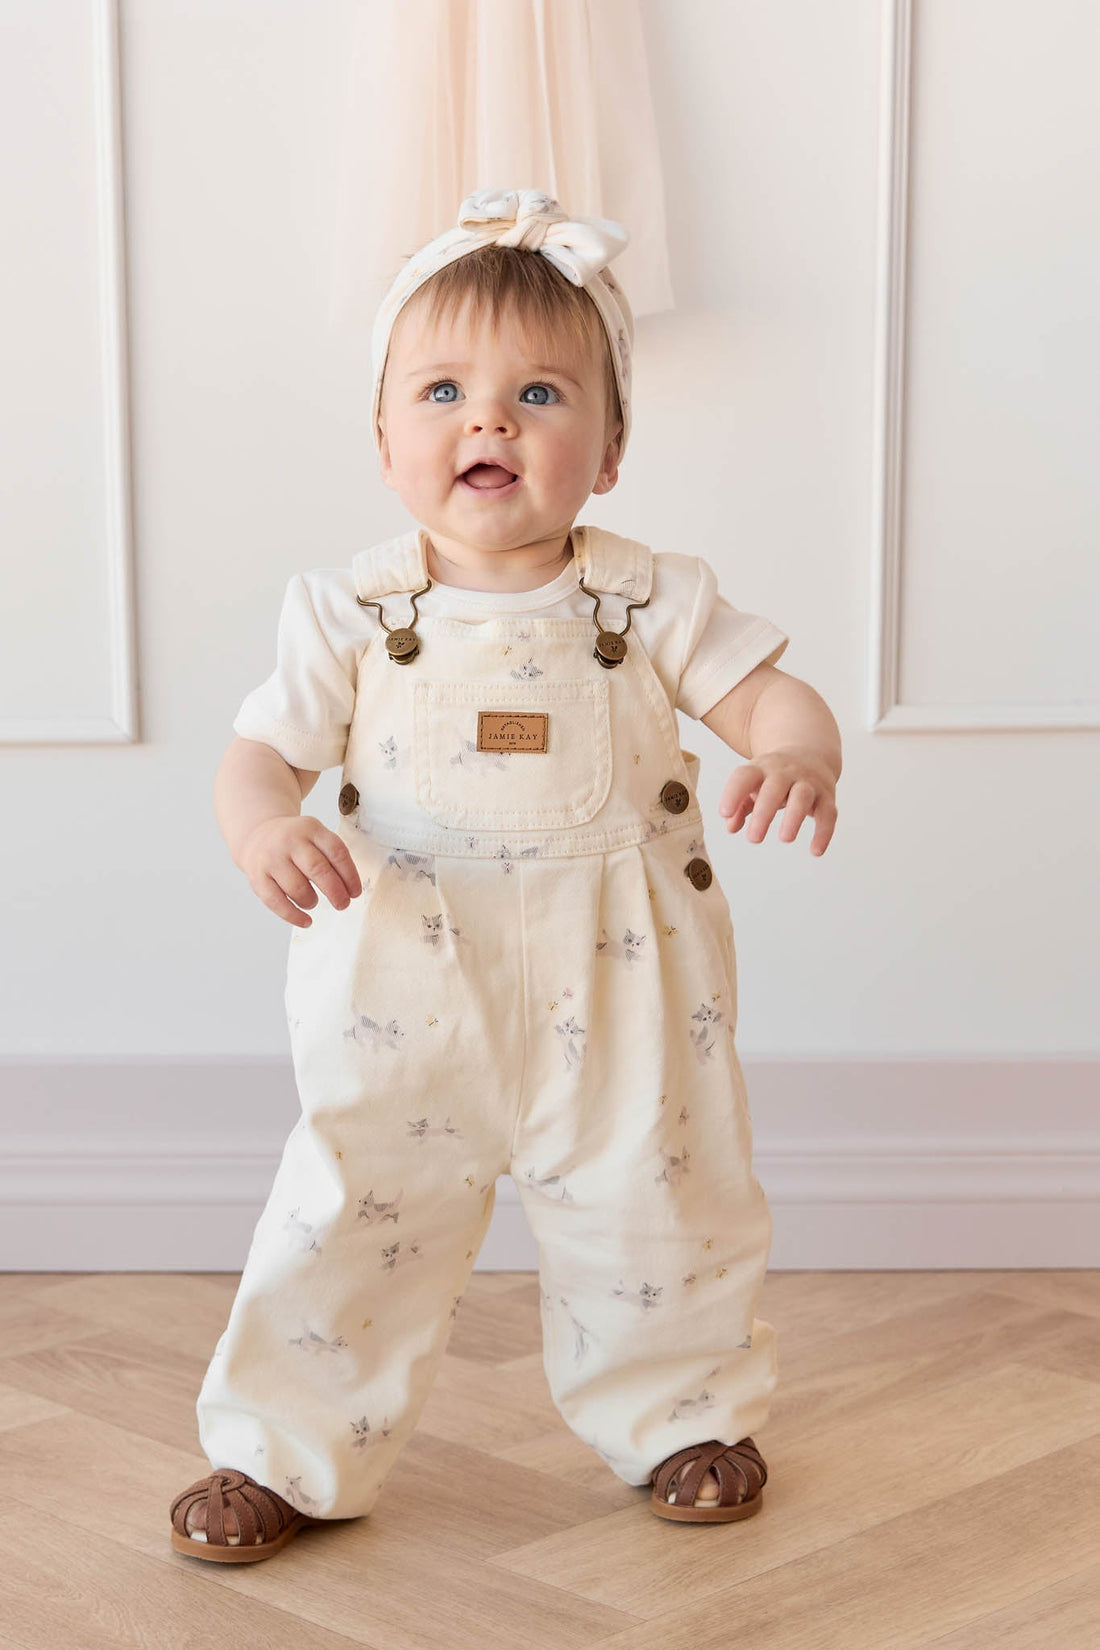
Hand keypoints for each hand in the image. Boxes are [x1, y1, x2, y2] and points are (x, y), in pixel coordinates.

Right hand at [239, 815, 362, 926]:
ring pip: (297, 888)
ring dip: (311, 901)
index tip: (355, 892)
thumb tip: (349, 890)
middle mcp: (290, 841)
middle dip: (335, 892)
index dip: (350, 875)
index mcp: (311, 828)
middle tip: (342, 904)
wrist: (257, 835)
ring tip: (313, 902)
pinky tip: (306, 920)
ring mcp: (271, 858)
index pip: (336, 852)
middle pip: (318, 869)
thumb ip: (332, 856)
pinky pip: (276, 902)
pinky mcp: (257, 876)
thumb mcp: (314, 836)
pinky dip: (294, 916)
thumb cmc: (294, 842)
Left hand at [718, 746, 837, 855]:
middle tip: (754, 839)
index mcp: (762, 768)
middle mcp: (786, 772)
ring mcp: (808, 782)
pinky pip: (828, 813)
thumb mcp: (755, 784)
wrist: (811, 753)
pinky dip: (823, 832)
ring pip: (803, 796)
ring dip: (794, 817)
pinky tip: (815, 851)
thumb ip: (741, 805)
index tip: (724, 813)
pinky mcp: (827, 795)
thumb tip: (731, 826)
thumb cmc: (775, 777)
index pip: (745, 776)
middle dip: (764, 813)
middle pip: (775, 787)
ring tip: (784, 839)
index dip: (733, 793)